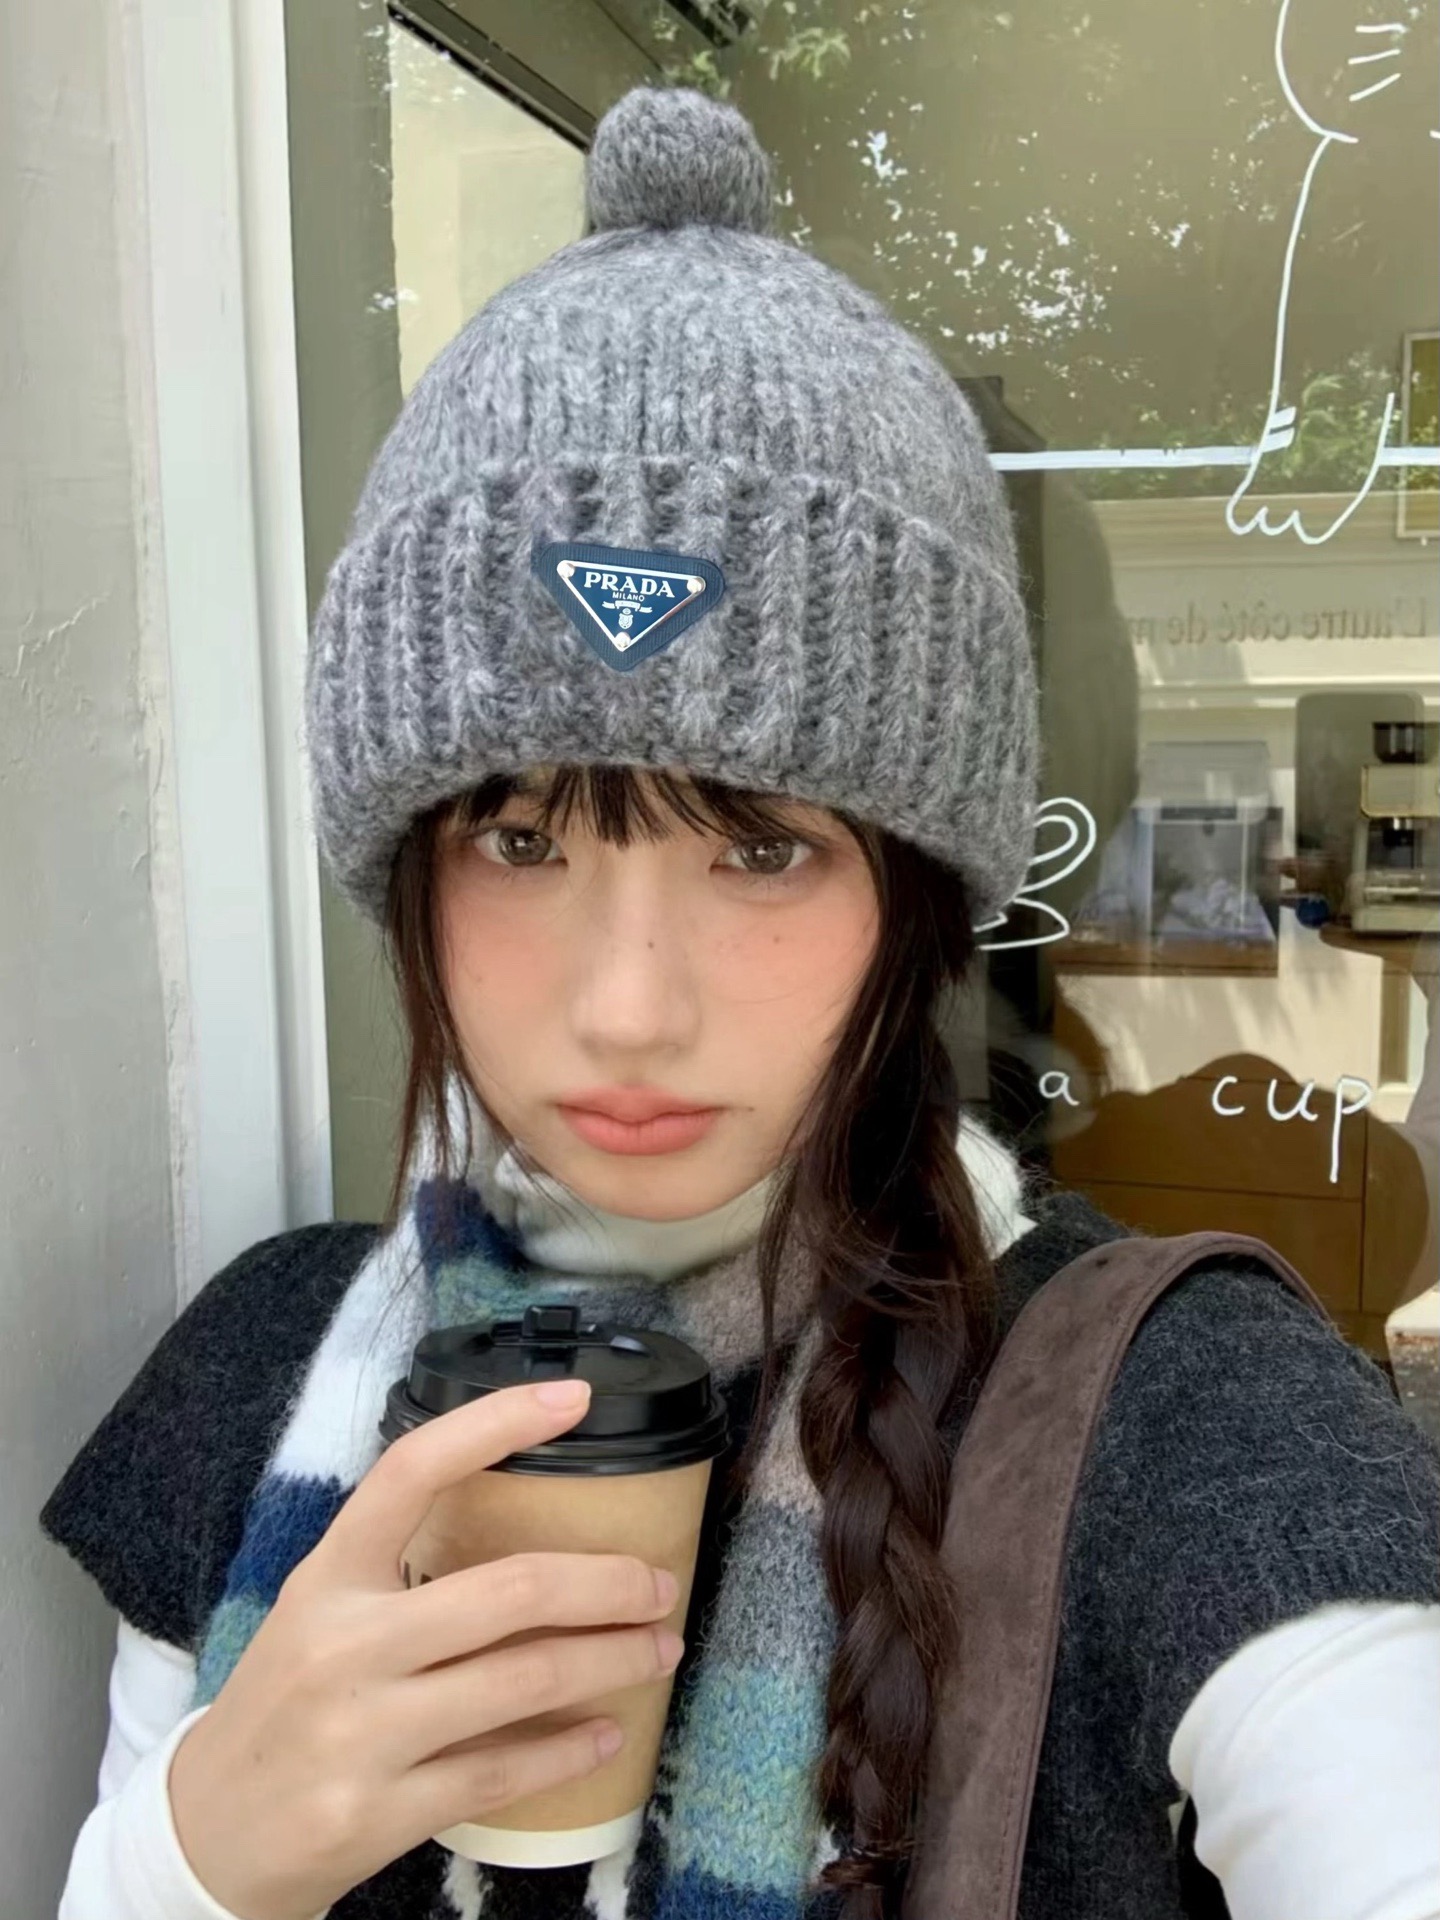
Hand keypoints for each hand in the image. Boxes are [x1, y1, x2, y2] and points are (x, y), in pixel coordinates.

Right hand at [167, 1378, 683, 1919]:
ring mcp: (362, 1732)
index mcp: (328, 1576)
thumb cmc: (284, 1703)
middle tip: (660, 1583)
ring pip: (525, 1679)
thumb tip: (530, 1531)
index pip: (412, 1471)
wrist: (209, 1833)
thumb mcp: (319, 1613)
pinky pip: (503, 1771)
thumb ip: (399, 1570)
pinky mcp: (380, 1812)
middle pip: (509, 1589)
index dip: (495, 1423)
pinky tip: (607, 1734)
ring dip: (611, 1661)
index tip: (573, 1397)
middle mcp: (344, 1645)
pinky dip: (570, 1751)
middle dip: (608, 1583)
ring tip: (657, 1649)